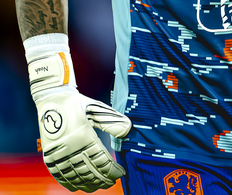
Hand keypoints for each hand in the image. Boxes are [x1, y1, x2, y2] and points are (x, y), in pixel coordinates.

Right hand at [26, 44, 131, 192]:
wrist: (52, 98)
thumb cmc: (78, 103)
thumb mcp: (98, 110)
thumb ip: (113, 123)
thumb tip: (129, 131)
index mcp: (83, 137)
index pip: (101, 161)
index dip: (112, 170)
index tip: (121, 173)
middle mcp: (69, 149)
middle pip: (89, 172)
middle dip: (102, 179)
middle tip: (112, 182)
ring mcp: (57, 154)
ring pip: (75, 176)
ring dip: (88, 183)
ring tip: (99, 186)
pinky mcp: (49, 156)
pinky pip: (59, 175)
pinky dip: (69, 183)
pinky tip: (78, 186)